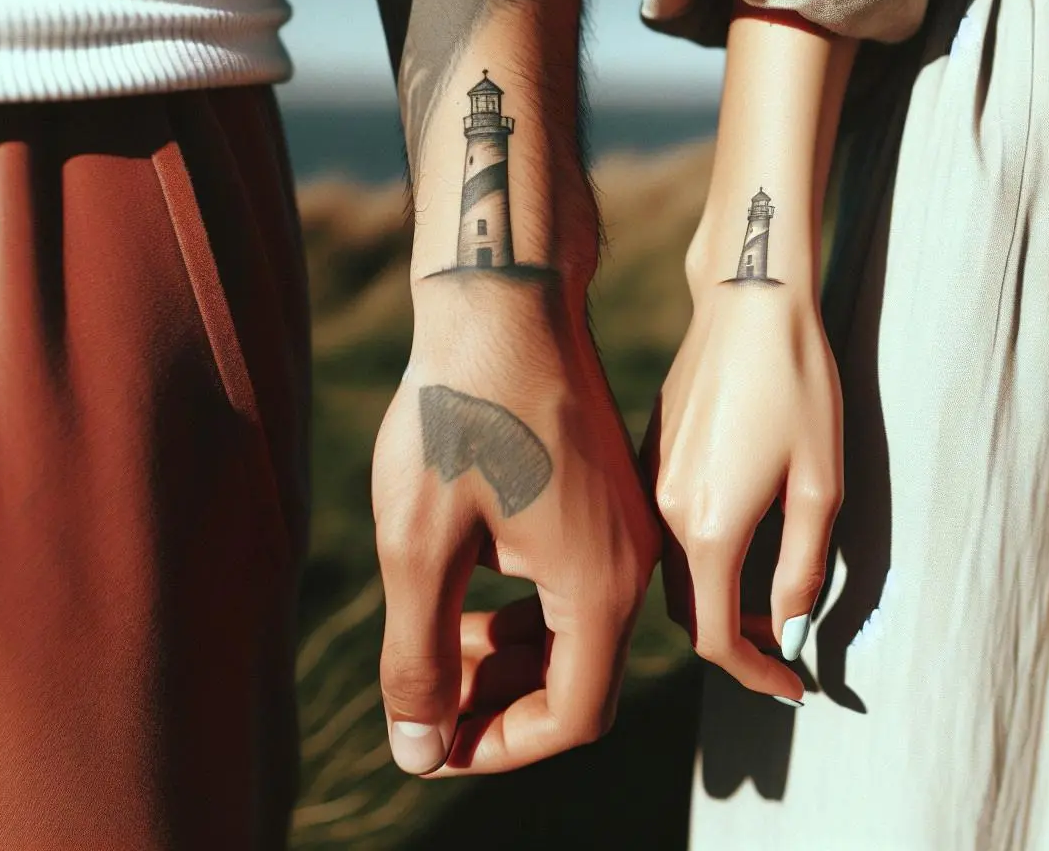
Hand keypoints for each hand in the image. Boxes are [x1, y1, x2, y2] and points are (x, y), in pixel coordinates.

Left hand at [371, 278, 657, 775]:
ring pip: (575, 629)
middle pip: (580, 678)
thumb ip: (419, 658)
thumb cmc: (456, 412)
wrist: (500, 299)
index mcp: (599, 586)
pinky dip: (521, 606)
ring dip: (508, 656)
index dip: (501, 746)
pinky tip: (462, 584)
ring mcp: (622, 523)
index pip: (573, 715)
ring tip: (434, 646)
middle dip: (503, 705)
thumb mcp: (419, 547)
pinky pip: (573, 580)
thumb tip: (420, 750)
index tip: (434, 743)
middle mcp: (629, 561)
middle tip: (427, 703)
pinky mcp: (602, 493)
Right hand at [644, 283, 841, 702]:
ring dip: (717, 600)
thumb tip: (789, 629)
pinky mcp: (649, 454)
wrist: (749, 300)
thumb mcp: (819, 484)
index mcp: (708, 528)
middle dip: (737, 642)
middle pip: (690, 612)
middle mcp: (666, 513)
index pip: (717, 638)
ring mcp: (650, 482)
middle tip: (787, 644)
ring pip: (676, 572)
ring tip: (767, 601)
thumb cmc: (798, 385)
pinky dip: (700, 558)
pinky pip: (667, 530)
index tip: (795, 687)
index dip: (756, 674)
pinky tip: (739, 541)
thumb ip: (801, 568)